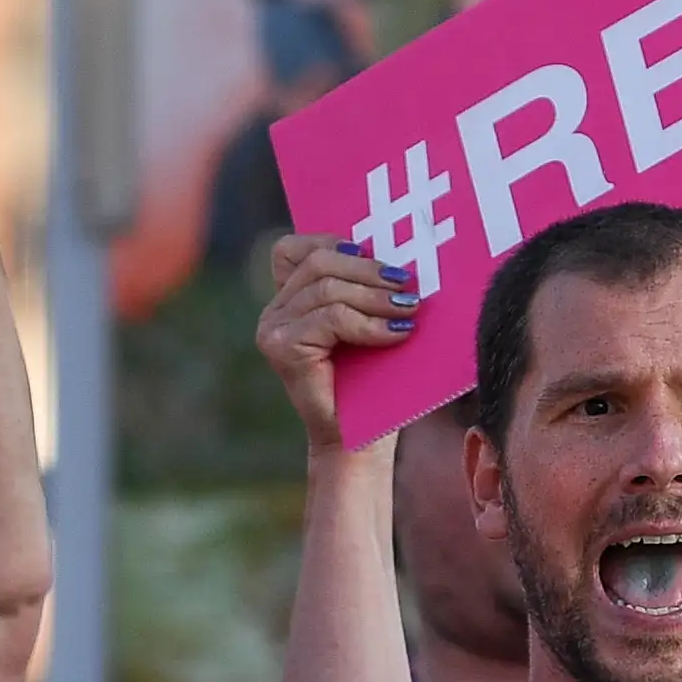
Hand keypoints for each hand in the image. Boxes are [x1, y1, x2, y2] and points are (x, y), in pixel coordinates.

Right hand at [256, 233, 417, 449]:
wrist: (361, 440)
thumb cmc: (374, 381)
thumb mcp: (371, 322)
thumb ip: (367, 288)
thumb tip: (401, 255)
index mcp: (289, 299)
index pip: (295, 248)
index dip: (335, 242)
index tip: (380, 259)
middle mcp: (274, 311)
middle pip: (319, 262)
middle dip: (369, 269)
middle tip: (409, 287)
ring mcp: (273, 329)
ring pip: (327, 287)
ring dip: (376, 296)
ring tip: (409, 309)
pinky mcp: (282, 348)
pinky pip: (330, 317)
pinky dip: (368, 323)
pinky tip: (394, 334)